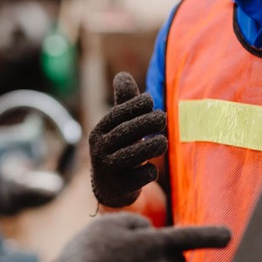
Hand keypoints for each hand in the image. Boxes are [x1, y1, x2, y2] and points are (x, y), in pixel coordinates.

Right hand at [49, 213, 230, 261]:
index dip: (212, 235)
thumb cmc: (86, 254)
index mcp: (154, 244)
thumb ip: (136, 223)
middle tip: (134, 253)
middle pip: (178, 260)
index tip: (228, 235)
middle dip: (165, 255)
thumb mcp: (106, 225)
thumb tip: (150, 231)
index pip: (191, 237)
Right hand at [90, 72, 167, 207]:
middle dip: (147, 122)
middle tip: (163, 117)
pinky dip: (149, 170)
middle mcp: (99, 150)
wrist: (110, 187)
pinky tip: (150, 167)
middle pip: (126, 132)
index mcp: (98, 132)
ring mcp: (109, 169)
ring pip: (134, 154)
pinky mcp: (121, 186)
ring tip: (162, 141)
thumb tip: (122, 74)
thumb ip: (124, 103)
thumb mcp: (119, 127)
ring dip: (153, 145)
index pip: (116, 115)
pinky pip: (141, 176)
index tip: (150, 100)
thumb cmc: (119, 148)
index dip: (134, 105)